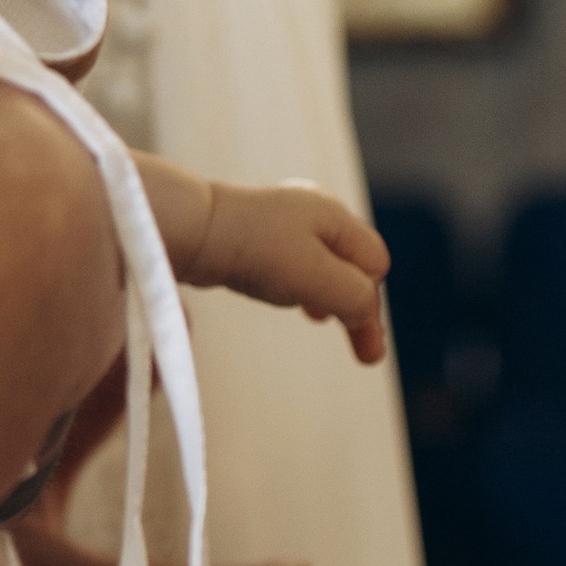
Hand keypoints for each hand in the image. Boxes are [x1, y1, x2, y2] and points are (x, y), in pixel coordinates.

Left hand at [177, 179, 390, 366]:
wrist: (189, 230)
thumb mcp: (317, 279)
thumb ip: (355, 299)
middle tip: (364, 353)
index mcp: (335, 216)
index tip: (364, 349)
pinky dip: (299, 286)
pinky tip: (289, 299)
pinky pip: (291, 264)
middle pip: (352, 264)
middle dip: (356, 305)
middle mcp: (313, 211)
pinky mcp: (255, 234)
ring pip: (321, 265)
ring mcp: (283, 220)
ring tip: (319, 318)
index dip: (372, 307)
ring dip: (327, 296)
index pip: (376, 264)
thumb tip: (366, 316)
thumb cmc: (253, 251)